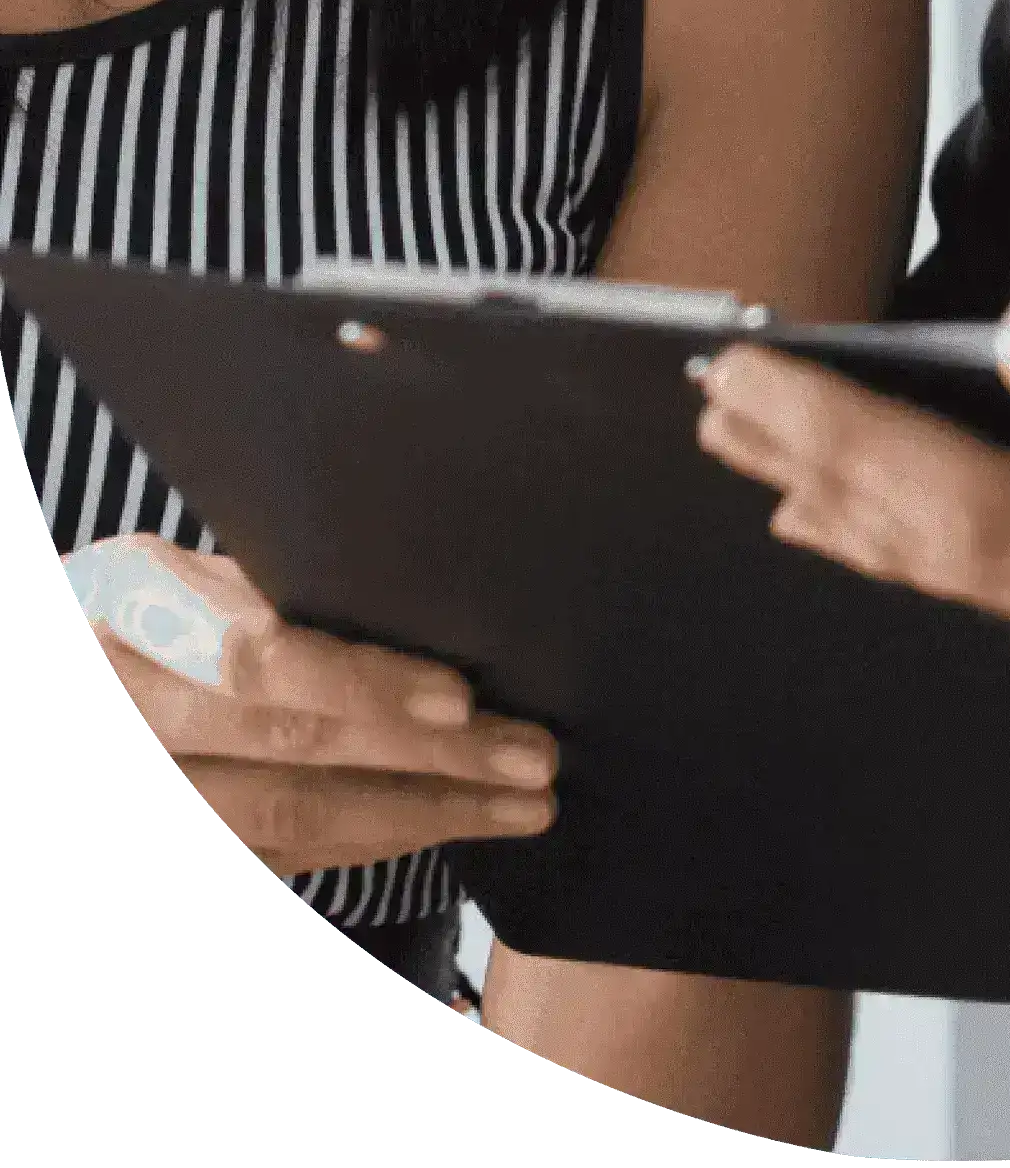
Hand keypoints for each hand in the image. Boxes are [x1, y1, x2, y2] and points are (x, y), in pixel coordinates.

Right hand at [65, 536, 558, 876]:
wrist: (67, 664)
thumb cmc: (149, 598)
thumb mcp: (187, 558)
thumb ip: (278, 578)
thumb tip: (432, 595)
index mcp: (127, 599)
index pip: (252, 655)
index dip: (357, 684)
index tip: (458, 698)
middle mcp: (122, 703)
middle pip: (289, 746)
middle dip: (426, 758)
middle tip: (534, 755)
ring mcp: (140, 789)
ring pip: (290, 819)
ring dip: (422, 814)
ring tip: (523, 803)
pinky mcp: (169, 850)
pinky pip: (280, 858)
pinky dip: (375, 842)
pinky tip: (449, 825)